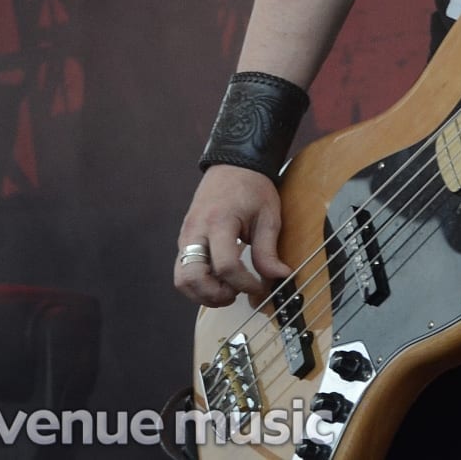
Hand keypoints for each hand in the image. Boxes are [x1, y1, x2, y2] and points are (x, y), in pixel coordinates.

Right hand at [172, 165, 291, 305]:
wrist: (233, 165)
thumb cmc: (252, 187)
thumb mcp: (268, 215)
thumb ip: (268, 249)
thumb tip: (279, 276)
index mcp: (219, 222)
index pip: (225, 265)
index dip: (243, 283)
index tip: (259, 288)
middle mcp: (195, 231)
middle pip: (191, 278)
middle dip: (214, 295)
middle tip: (236, 294)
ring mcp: (185, 236)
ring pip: (181, 279)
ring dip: (203, 294)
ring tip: (228, 291)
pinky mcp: (184, 240)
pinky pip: (183, 271)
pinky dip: (198, 284)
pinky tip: (218, 281)